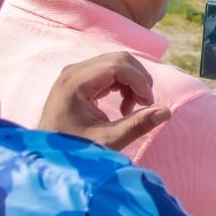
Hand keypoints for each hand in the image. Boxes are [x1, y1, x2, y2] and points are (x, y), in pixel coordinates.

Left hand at [37, 51, 170, 150]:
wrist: (48, 156)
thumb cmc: (74, 151)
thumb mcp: (107, 141)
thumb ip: (137, 125)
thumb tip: (166, 111)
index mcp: (76, 82)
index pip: (118, 65)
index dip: (139, 81)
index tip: (148, 104)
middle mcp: (74, 71)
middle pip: (119, 59)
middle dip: (139, 79)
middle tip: (144, 105)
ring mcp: (75, 73)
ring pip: (116, 63)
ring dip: (132, 82)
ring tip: (132, 109)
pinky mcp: (79, 79)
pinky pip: (109, 71)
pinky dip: (123, 84)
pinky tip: (123, 106)